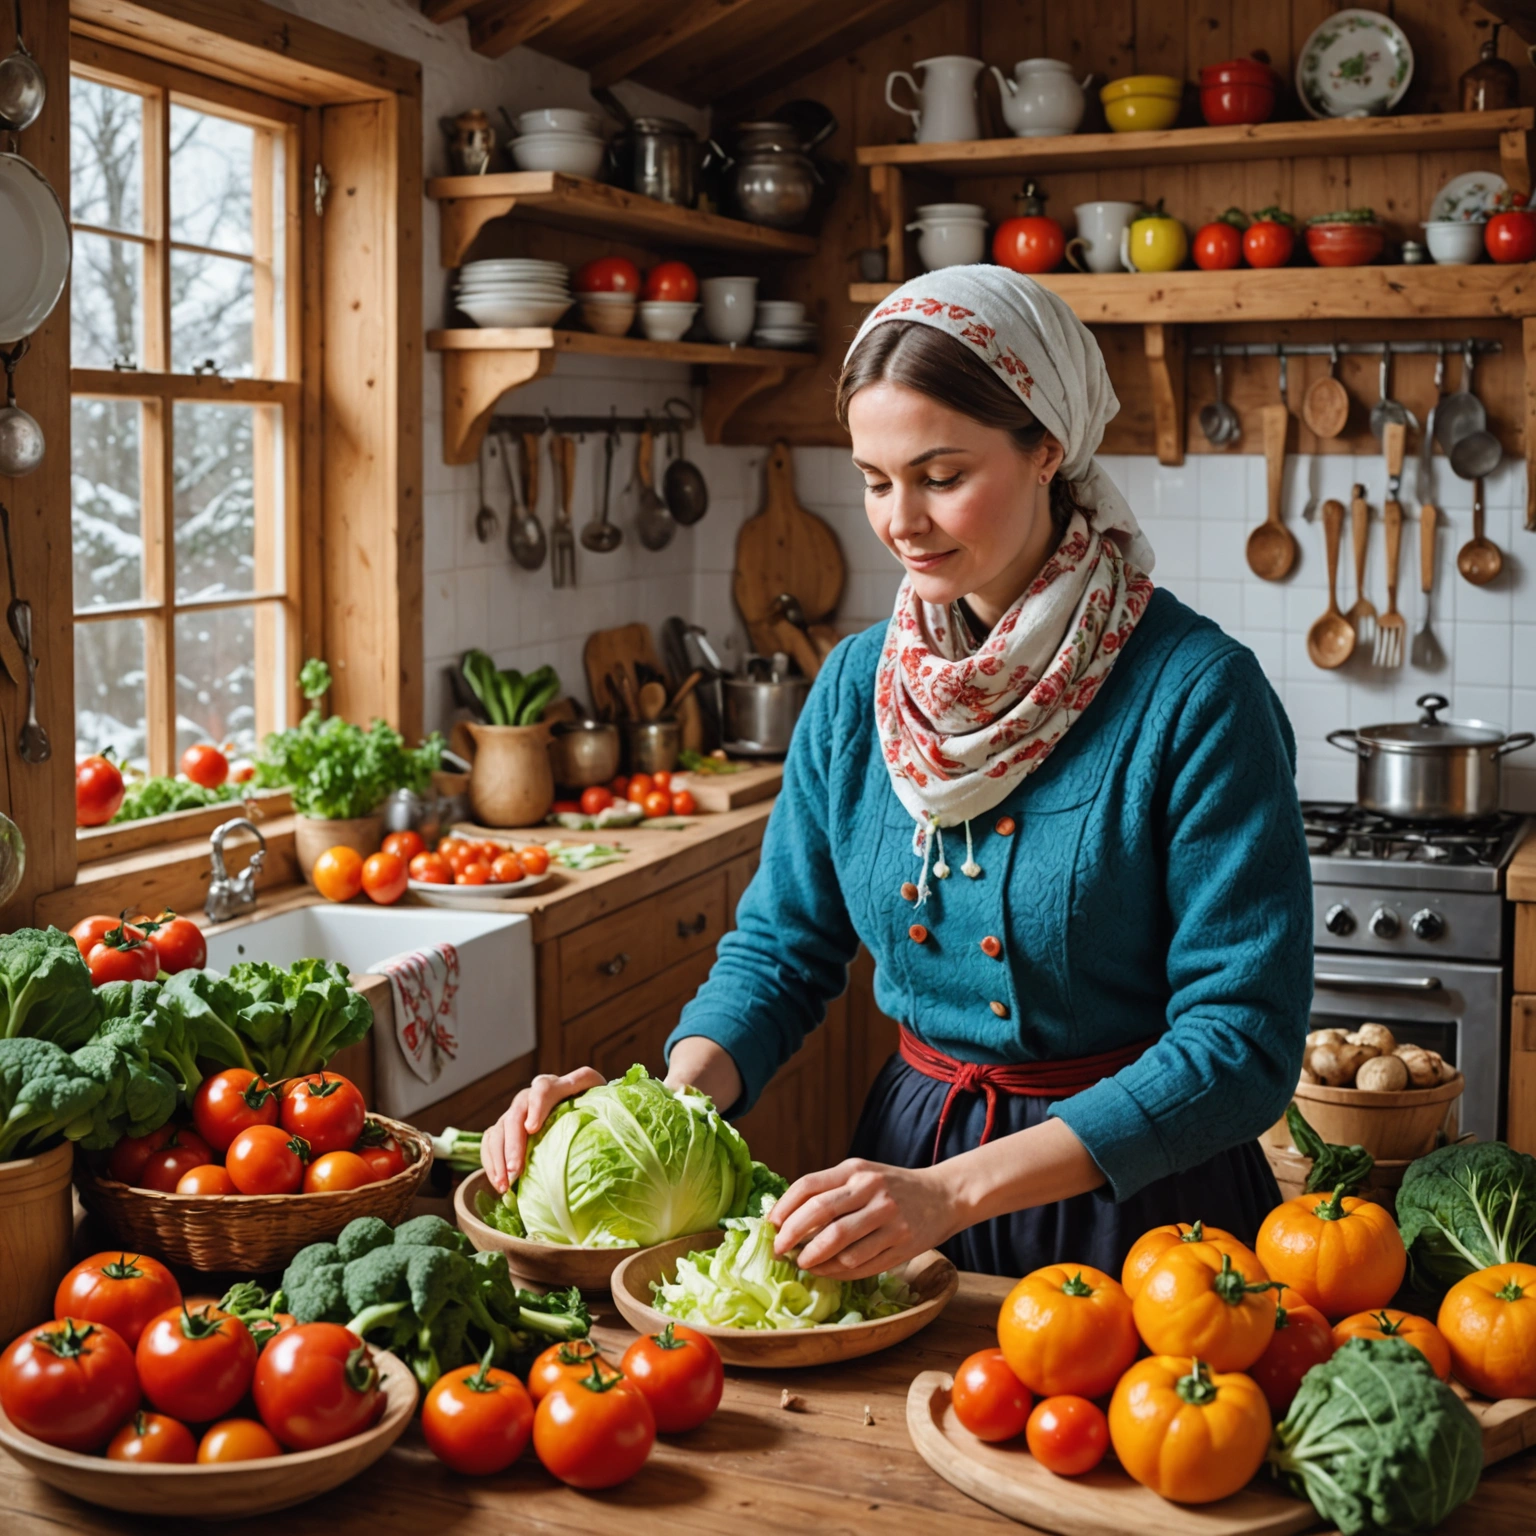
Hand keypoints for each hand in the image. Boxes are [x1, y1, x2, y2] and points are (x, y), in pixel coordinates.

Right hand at [480, 1067, 603, 1192]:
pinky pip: (489, 1143)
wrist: (578, 1115)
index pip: (543, 1088)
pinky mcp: (504, 1129)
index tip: (532, 1128)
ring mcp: (515, 1113)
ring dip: (498, 1158)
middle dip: (513, 1143)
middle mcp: (531, 1097)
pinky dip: (491, 1164)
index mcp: (557, 1086)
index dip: (536, 1106)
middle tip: (515, 1170)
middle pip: (516, 1113)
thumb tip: (621, 1120)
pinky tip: (498, 1185)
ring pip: (498, 1130)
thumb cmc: (594, 1111)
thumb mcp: (602, 1104)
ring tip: (504, 1184)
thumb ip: (608, 1104)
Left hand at [769, 1158, 956, 1280]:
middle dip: (792, 1236)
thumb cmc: (893, 1188)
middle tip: (779, 1250)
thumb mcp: (863, 1175)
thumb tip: (787, 1218)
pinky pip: (860, 1264)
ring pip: (839, 1245)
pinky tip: (827, 1271)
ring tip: (803, 1263)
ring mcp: (888, 1218)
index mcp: (855, 1170)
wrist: (944, 1195)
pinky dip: (837, 1271)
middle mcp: (871, 1190)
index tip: (771, 1226)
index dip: (784, 1207)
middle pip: (820, 1214)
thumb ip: (831, 1191)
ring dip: (814, 1259)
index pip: (809, 1185)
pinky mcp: (902, 1243)